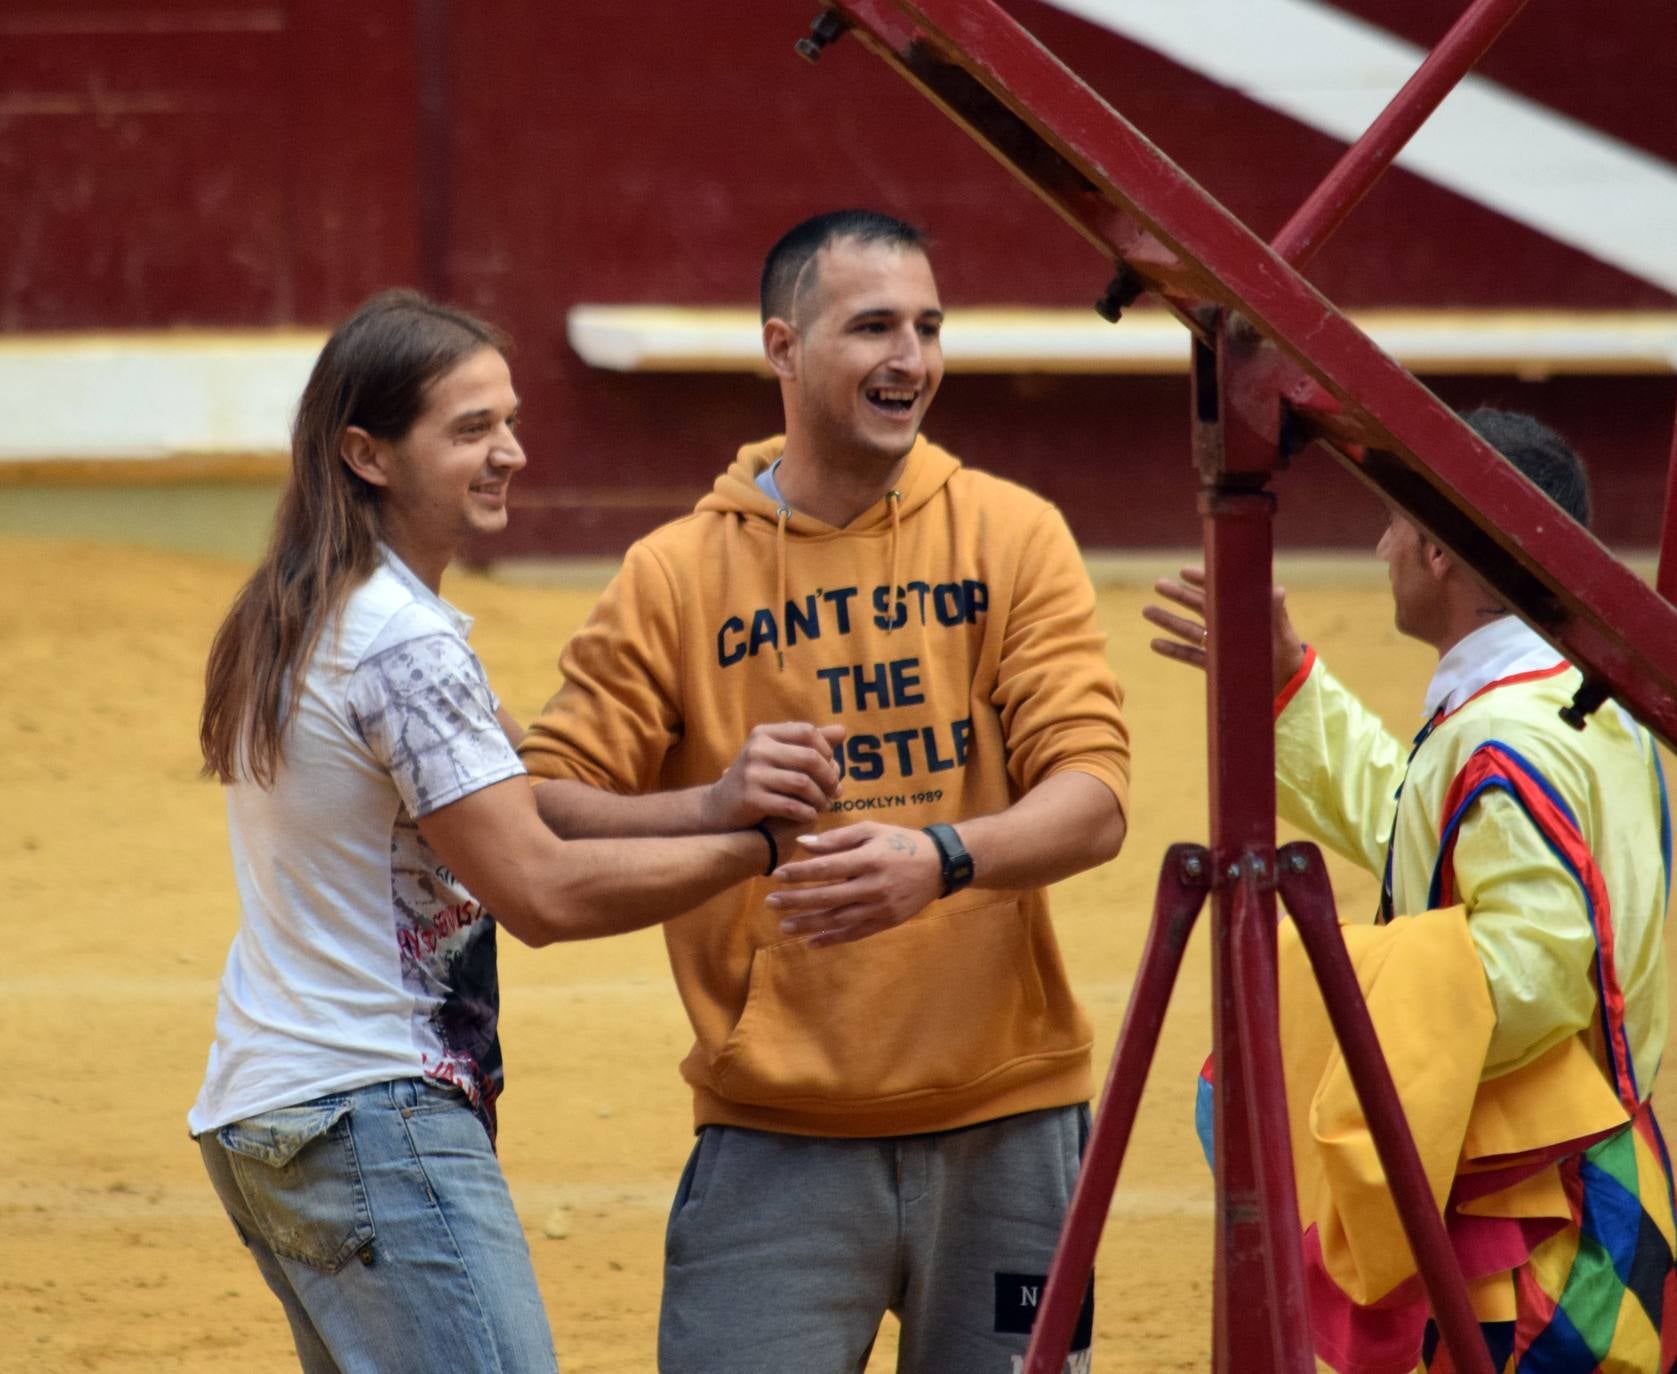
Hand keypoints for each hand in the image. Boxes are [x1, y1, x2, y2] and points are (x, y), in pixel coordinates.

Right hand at [703, 723, 845, 829]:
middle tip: (836, 792)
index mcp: (765, 733)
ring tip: (824, 806)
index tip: (832, 767)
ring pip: (803, 783)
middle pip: (809, 758)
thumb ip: (809, 745)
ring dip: (820, 798)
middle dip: (829, 777)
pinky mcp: (750, 798)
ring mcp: (752, 773)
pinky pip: (790, 805)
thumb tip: (842, 732)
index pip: (807, 731)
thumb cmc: (758, 781)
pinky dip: (806, 812)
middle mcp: (757, 749)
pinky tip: (810, 816)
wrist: (719, 809)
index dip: (826, 750)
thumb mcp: (779, 758)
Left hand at [766, 823, 942, 946]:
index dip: (801, 873)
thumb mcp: (871, 830)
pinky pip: (856, 933)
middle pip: (829, 896)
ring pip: (839, 919)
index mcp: (870, 858)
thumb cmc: (900, 842)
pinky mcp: (887, 921)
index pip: (828, 867)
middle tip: (770, 902)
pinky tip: (812, 942)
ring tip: (784, 926)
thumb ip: (837, 837)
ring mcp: (881, 907)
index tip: (778, 875)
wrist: (940, 865)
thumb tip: (802, 844)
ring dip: (809, 924)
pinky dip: (833, 939)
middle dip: (797, 900)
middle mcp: (874, 885)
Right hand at [1142, 566, 1304, 696]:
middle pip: (1198, 606)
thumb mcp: (1281, 632)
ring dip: (1167, 620)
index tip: (1184, 572)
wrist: (1286, 686)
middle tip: (1158, 584)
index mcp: (1243, 612)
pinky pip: (1189, 655)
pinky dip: (1172, 650)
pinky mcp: (1214, 665)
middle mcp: (1228, 626)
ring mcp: (1219, 645)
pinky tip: (1154, 643)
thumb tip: (1277, 590)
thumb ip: (1276, 611)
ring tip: (1146, 610)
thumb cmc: (1286, 654)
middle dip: (1178, 595)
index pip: (1220, 592)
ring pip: (1188, 629)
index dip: (1203, 580)